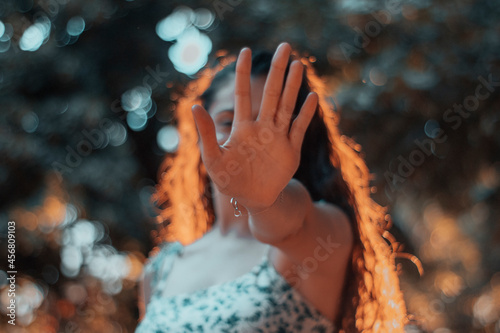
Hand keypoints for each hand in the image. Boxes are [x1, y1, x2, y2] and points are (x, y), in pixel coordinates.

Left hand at [192, 42, 317, 210]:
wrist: (252, 199)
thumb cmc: (229, 180)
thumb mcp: (213, 158)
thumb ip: (205, 133)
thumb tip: (195, 106)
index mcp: (243, 128)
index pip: (244, 94)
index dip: (244, 73)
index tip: (246, 51)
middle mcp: (262, 128)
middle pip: (272, 94)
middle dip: (278, 71)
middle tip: (285, 46)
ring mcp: (278, 137)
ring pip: (287, 106)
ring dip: (293, 86)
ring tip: (298, 64)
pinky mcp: (291, 150)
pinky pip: (299, 128)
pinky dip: (305, 114)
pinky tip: (312, 97)